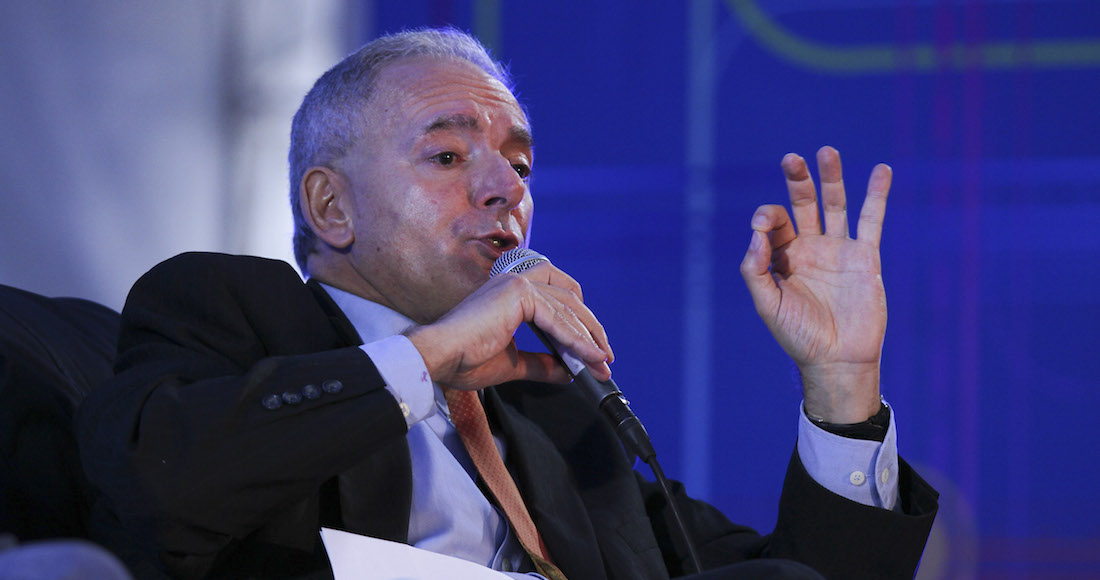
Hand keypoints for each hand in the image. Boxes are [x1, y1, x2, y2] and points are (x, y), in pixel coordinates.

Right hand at [403, 262, 612, 390]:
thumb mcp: (513, 363)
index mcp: (511, 294)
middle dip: (590, 331)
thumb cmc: (464, 359)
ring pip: (567, 310)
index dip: (579, 327)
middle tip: (605, 358)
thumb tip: (566, 372)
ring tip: (600, 362)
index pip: (557, 302)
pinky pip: (557, 319)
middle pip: (569, 301)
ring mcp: (517, 284)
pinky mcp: (519, 293)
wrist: (439, 358)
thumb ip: (541, 363)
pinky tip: (588, 357)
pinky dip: (576, 340)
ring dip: (588, 339)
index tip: (593, 353)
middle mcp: (515, 282)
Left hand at [740, 146, 890, 422]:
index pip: (774, 222)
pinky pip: (872, 220)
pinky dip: (876, 194)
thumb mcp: (767, 304)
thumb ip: (756, 269)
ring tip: (827, 151)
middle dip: (797, 180)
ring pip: (835, 205)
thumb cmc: (797, 336)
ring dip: (832, 178)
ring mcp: (838, 250)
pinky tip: (881, 170)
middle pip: (803, 203)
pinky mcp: (865, 257)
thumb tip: (756, 234)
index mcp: (782, 257)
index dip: (767, 217)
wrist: (837, 360)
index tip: (763, 227)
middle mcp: (809, 248)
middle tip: (791, 158)